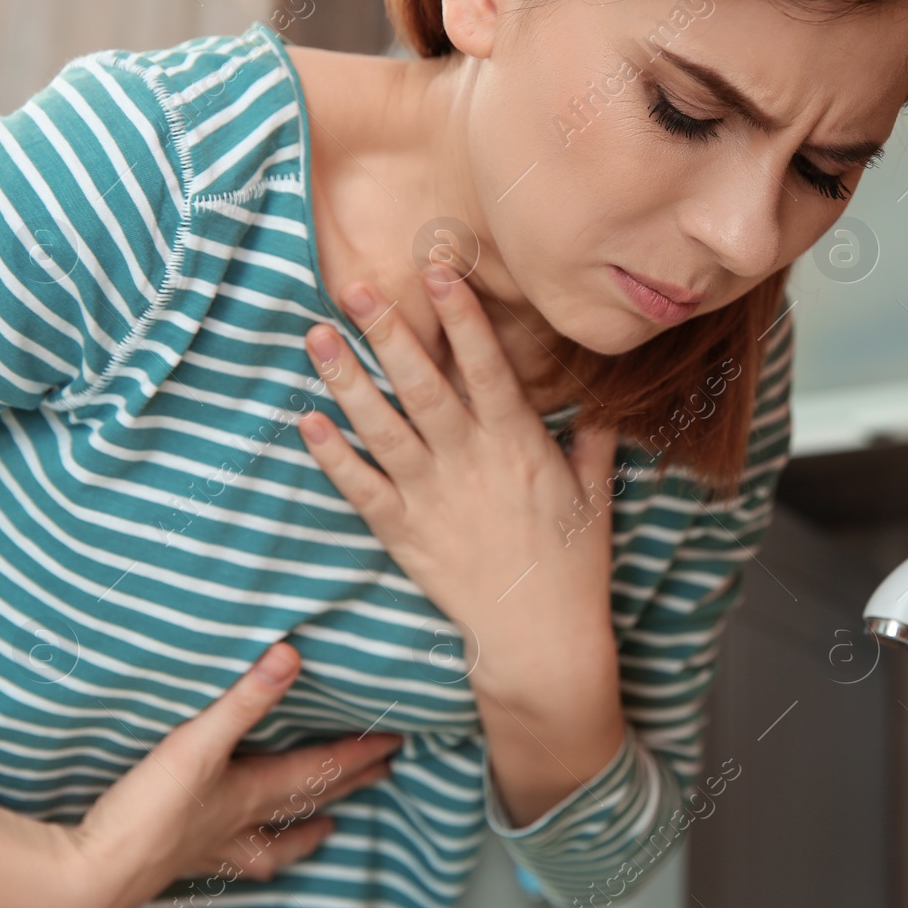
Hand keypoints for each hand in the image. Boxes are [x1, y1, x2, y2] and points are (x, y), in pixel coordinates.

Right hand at [64, 641, 402, 907]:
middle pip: (307, 801)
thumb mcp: (195, 743)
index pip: (318, 767)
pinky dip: (249, 857)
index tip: (395, 741)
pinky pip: (230, 861)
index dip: (357, 752)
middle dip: (348, 784)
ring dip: (305, 832)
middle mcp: (239, 822)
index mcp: (250, 791)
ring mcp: (211, 846)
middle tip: (384, 774)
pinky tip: (240, 858)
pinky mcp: (180, 861)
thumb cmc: (145, 811)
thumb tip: (290, 655)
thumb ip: (243, 700)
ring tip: (329, 831)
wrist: (90, 875)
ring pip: (273, 841)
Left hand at [295, 271, 620, 706]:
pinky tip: (308, 421)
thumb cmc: (573, 565)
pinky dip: (332, 456)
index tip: (439, 268)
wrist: (539, 638)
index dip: (462, 316)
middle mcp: (469, 463)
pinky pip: (359, 488)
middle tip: (355, 287)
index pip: (485, 366)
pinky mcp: (403, 533)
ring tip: (317, 336)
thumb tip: (599, 398)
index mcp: (517, 445)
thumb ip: (590, 440)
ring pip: (381, 429)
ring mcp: (431, 498)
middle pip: (422, 386)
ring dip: (346, 381)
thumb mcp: (593, 495)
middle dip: (388, 333)